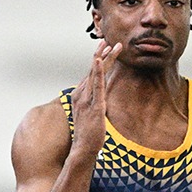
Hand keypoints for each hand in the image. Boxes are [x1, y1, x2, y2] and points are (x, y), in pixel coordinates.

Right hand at [69, 41, 120, 155]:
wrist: (82, 150)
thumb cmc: (87, 136)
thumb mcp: (91, 117)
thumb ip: (94, 107)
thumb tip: (100, 103)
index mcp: (80, 97)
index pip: (90, 75)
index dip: (97, 63)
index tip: (104, 51)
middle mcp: (81, 95)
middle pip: (92, 70)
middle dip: (101, 55)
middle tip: (108, 41)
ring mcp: (87, 99)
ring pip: (95, 73)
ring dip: (103, 58)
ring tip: (110, 45)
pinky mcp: (94, 105)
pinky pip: (96, 85)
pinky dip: (98, 71)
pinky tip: (100, 60)